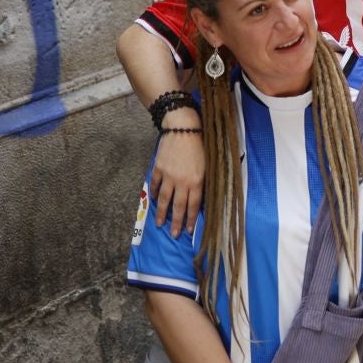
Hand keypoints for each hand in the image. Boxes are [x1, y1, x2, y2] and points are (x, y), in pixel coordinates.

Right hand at [151, 120, 205, 236]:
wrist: (183, 128)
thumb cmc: (200, 144)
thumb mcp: (208, 165)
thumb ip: (203, 182)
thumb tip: (200, 198)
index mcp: (196, 181)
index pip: (193, 205)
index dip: (191, 219)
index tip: (188, 231)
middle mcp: (181, 182)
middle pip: (178, 206)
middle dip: (175, 222)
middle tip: (173, 235)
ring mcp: (168, 175)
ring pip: (164, 199)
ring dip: (162, 213)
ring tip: (160, 223)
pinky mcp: (158, 168)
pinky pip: (155, 184)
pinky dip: (154, 193)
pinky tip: (154, 200)